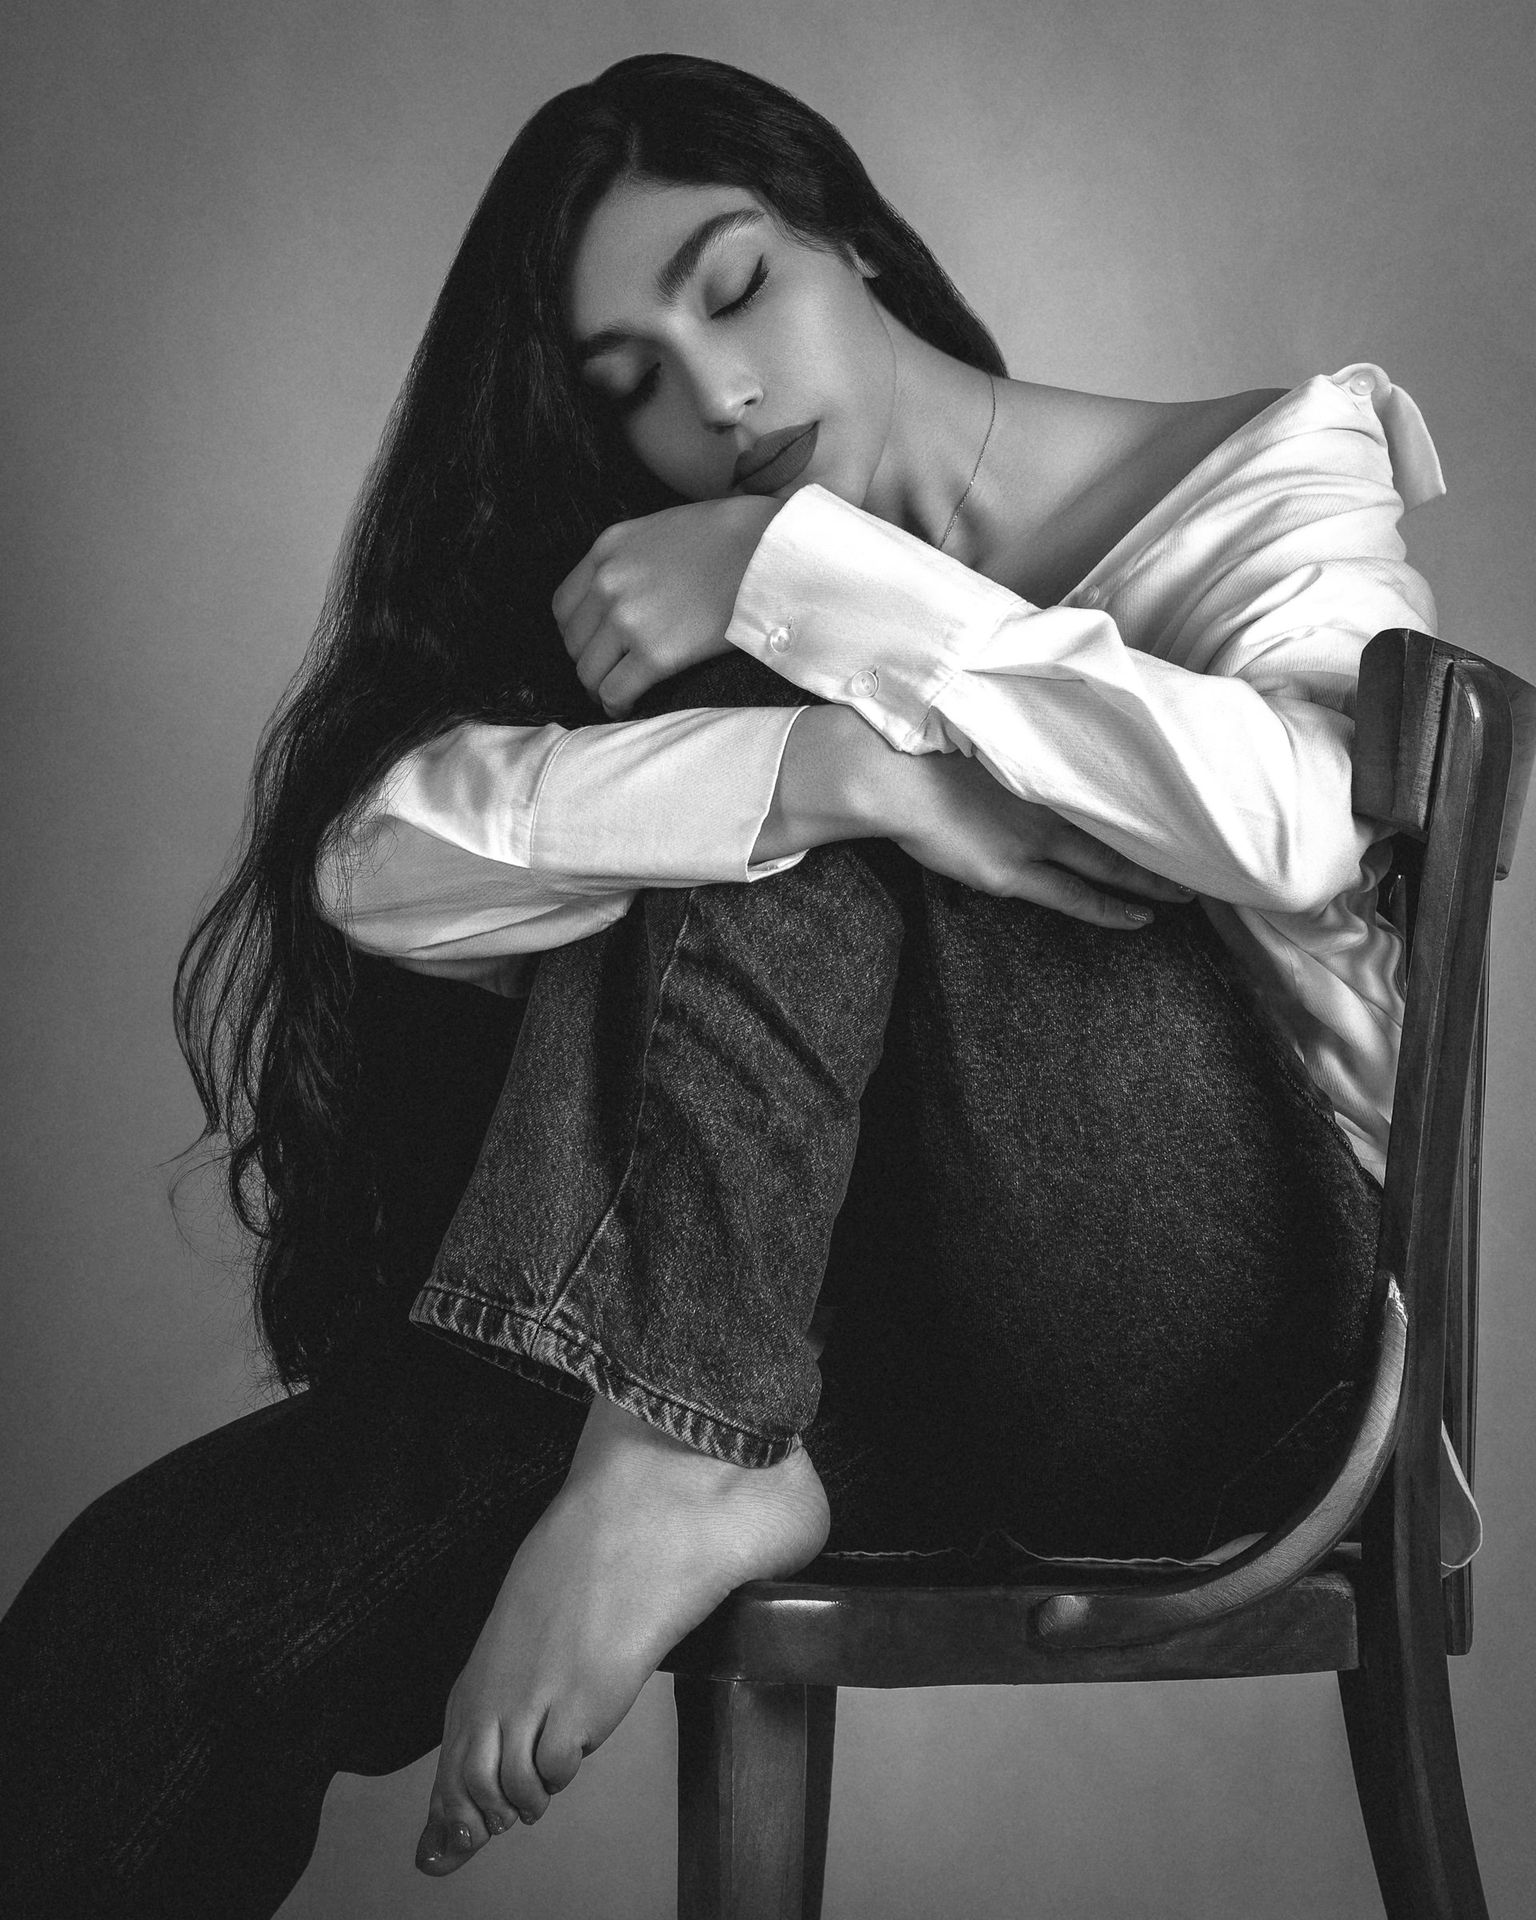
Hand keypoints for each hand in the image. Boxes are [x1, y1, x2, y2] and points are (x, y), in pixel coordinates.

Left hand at [552, 497, 779, 715]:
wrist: (770, 551)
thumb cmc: (734, 536)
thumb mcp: (665, 528)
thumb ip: (634, 558)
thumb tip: (632, 590)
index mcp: (608, 548)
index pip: (563, 605)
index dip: (577, 634)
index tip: (594, 645)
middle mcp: (608, 582)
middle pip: (574, 642)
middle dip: (589, 662)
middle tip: (609, 674)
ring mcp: (628, 619)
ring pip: (589, 672)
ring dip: (600, 688)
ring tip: (618, 695)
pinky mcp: (655, 653)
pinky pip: (615, 692)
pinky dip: (617, 706)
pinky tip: (630, 707)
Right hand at [880, 745, 1194, 927]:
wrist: (889, 774)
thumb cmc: (922, 745)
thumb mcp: (982, 726)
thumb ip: (1018, 737)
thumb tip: (1043, 735)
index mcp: (1044, 760)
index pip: (1112, 780)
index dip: (1148, 795)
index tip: (1182, 800)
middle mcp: (1049, 800)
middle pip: (1122, 822)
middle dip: (1164, 839)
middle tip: (1208, 849)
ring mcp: (1034, 838)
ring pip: (1110, 862)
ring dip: (1150, 878)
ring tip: (1189, 892)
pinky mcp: (1010, 872)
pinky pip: (1073, 895)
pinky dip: (1110, 907)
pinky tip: (1142, 917)